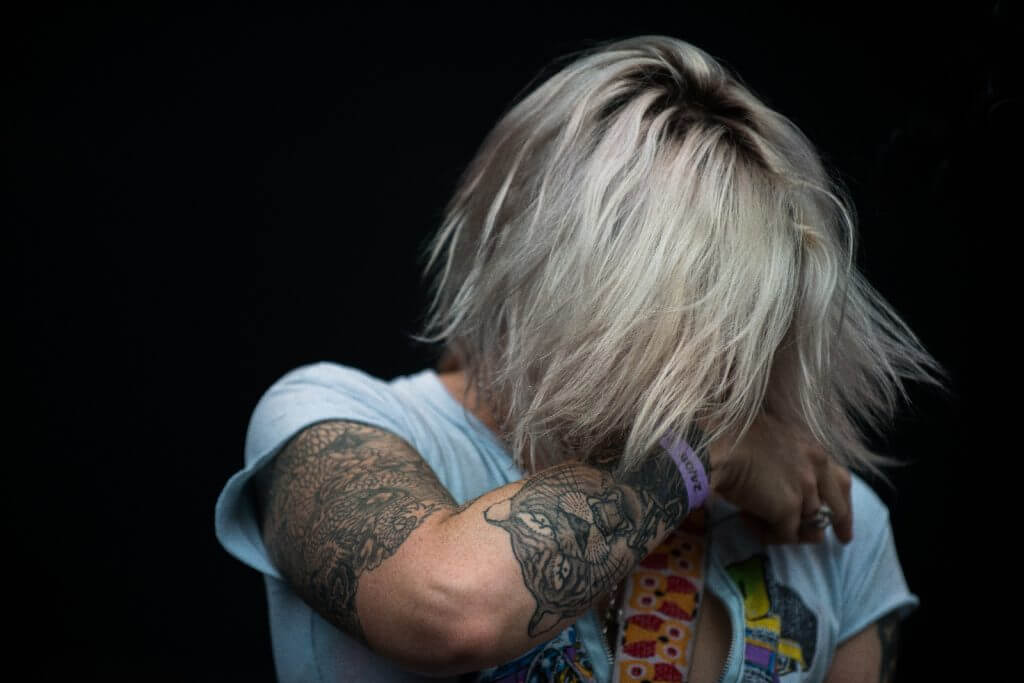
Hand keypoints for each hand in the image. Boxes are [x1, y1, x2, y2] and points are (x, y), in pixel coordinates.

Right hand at [704, 410, 852, 544]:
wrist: (717, 443)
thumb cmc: (733, 435)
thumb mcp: (775, 438)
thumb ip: (790, 457)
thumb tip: (784, 479)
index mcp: (813, 451)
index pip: (841, 481)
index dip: (844, 500)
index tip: (844, 516)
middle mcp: (816, 470)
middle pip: (837, 508)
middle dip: (841, 526)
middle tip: (841, 540)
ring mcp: (804, 490)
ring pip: (810, 527)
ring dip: (789, 530)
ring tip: (763, 524)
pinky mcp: (788, 509)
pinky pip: (786, 536)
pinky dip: (768, 535)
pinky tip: (749, 523)